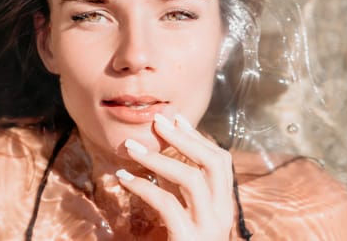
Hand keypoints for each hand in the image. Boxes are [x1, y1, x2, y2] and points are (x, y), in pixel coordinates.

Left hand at [116, 113, 233, 240]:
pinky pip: (167, 204)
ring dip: (158, 158)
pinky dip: (143, 187)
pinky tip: (123, 178)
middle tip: (158, 122)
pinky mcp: (189, 240)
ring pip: (191, 178)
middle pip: (215, 163)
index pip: (220, 161)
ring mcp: (208, 228)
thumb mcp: (186, 212)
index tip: (176, 118)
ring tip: (130, 147)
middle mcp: (222, 213)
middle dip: (185, 138)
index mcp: (222, 204)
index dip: (198, 137)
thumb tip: (163, 155)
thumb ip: (180, 188)